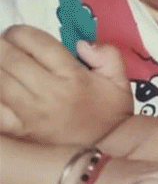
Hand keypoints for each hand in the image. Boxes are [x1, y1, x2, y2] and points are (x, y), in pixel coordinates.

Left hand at [0, 25, 131, 144]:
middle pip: (12, 61)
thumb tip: (82, 43)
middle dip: (0, 46)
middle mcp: (49, 93)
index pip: (39, 44)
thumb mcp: (120, 79)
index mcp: (72, 76)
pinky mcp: (18, 133)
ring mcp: (29, 115)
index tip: (15, 32)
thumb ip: (107, 53)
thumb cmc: (110, 112)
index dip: (20, 33)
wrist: (104, 151)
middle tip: (0, 42)